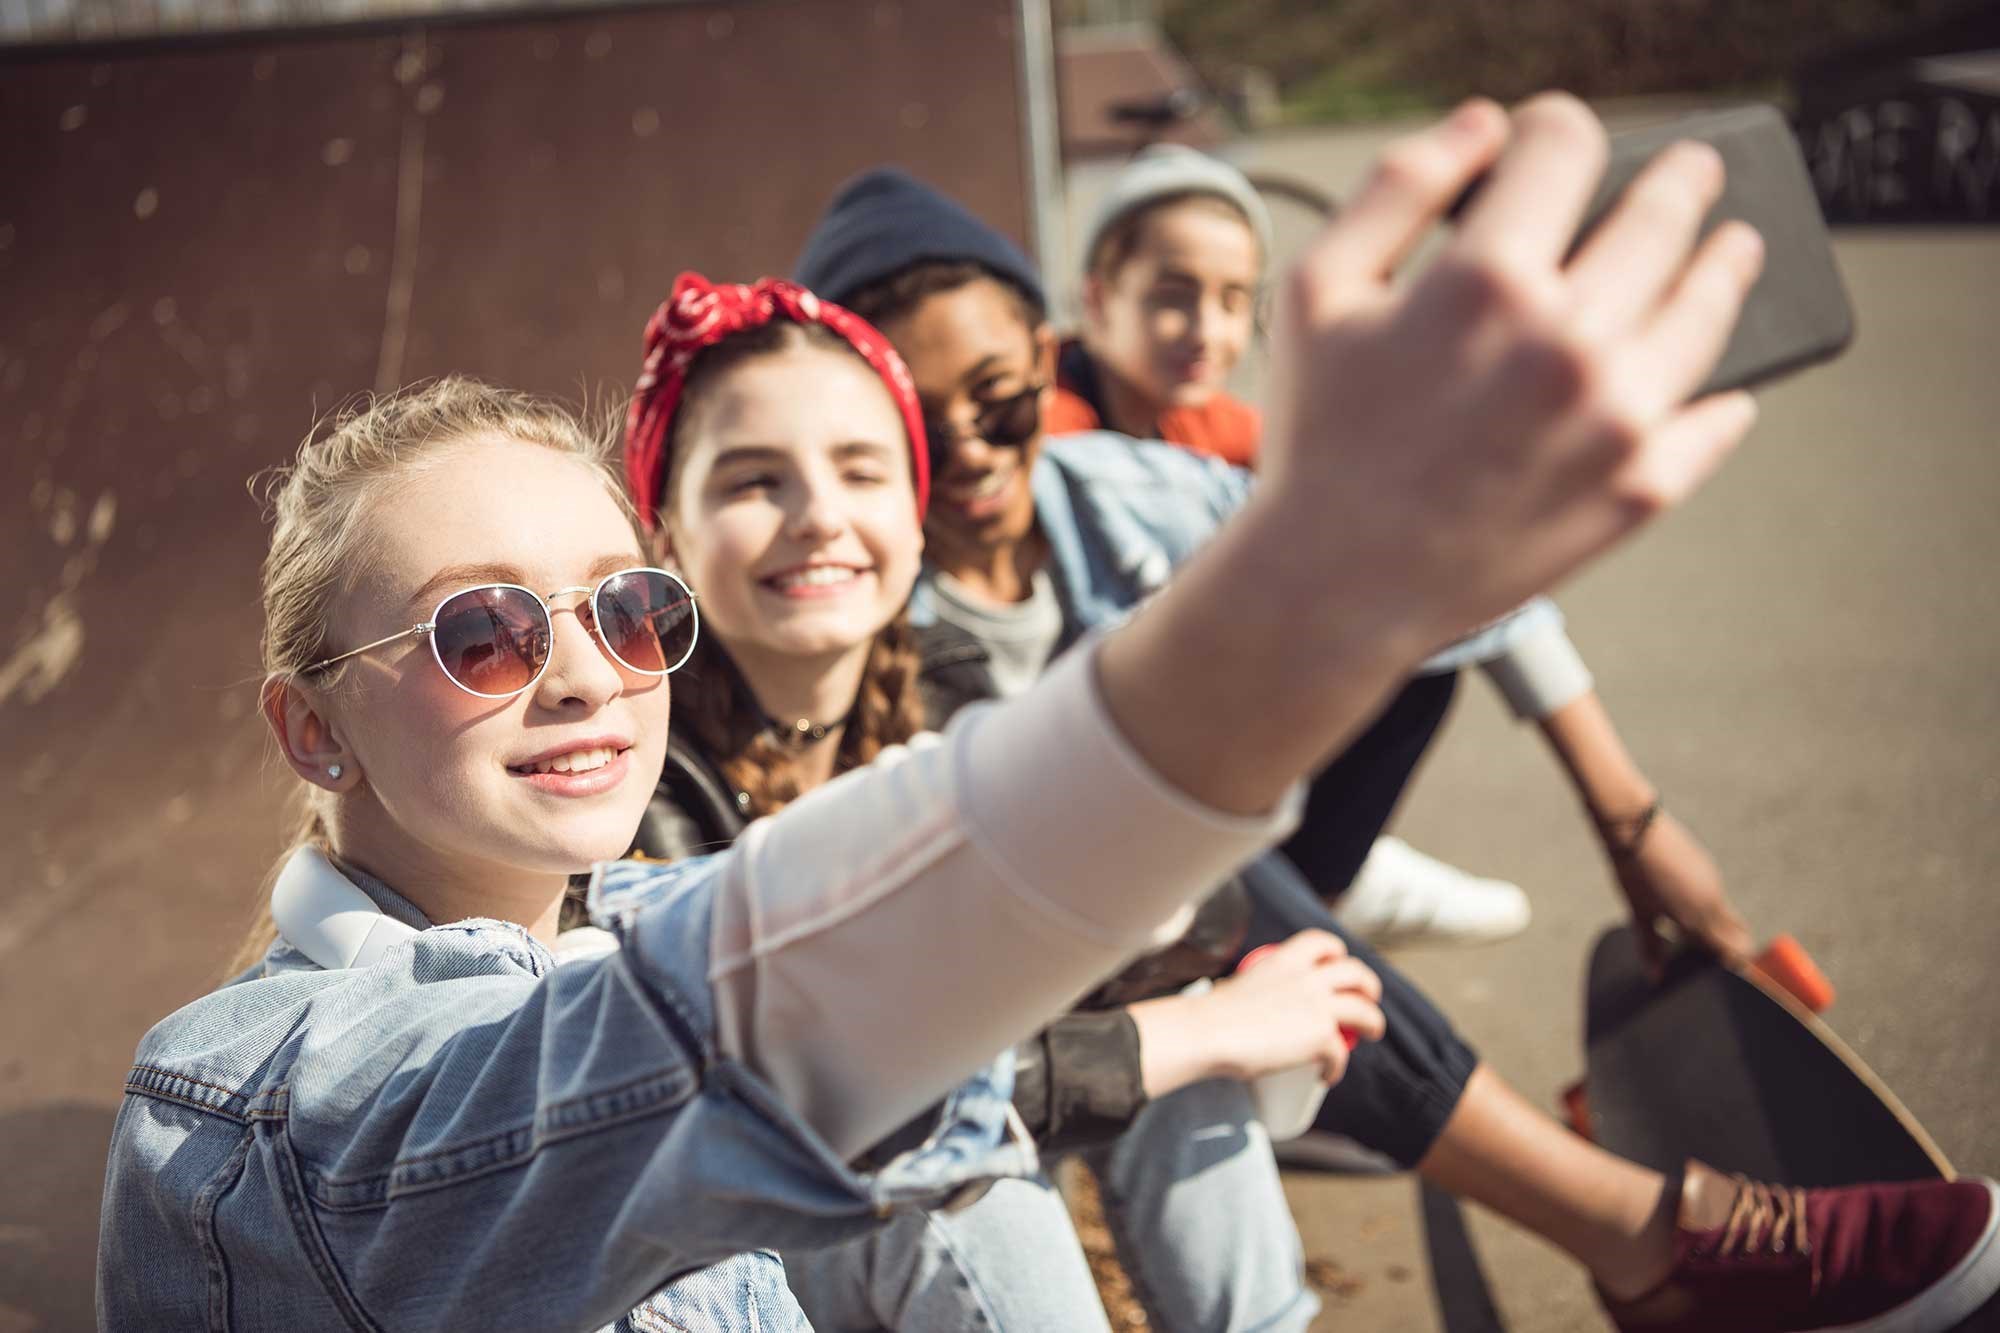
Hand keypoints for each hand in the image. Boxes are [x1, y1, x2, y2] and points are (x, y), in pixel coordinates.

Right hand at [1095, 93, 1762, 819]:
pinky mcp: (1641, 487)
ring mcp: (1616, 417)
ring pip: (1708, 308)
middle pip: (1661, 216)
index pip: (1564, 148)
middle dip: (1677, 179)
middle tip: (1692, 173)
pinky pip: (1716, 421)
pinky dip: (1727, 396)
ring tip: (1736, 249)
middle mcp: (1568, 340)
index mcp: (1487, 280)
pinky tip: (1727, 384)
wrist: (1336, 585)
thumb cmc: (1320, 436)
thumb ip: (1395, 189)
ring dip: (1728, 263)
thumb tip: (1483, 125)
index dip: (1557, 127)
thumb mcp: (1318, 290)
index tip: (1558, 137)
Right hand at [1194, 929, 1385, 1086]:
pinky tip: (1327, 1076)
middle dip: (1368, 984)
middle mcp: (1306, 977)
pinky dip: (1337, 1068)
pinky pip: (1341, 1053)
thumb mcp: (1238, 988)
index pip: (1320, 942)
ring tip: (1372, 1031)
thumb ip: (1256, 994)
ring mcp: (1318, 1005)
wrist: (1209, 1033)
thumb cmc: (1210, 1018)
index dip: (1335, 951)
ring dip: (1374, 1022)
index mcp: (1283, 961)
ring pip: (1365, 1010)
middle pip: (1354, 972)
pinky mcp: (1322, 1035)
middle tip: (1368, 997)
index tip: (1338, 961)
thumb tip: (1250, 1014)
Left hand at [1610, 808, 1754, 974]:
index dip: (1734, 965)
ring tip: (1690, 936)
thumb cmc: (1633, 872)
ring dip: (1719, 928)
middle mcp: (1714, 904)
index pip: (1735, 952)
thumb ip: (1650, 947)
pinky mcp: (1707, 868)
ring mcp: (1713, 883)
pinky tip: (1681, 906)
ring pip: (1728, 915)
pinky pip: (1716, 896)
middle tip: (1712, 960)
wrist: (1636, 827)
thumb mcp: (1640, 913)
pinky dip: (1708, 908)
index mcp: (1699, 921)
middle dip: (1732, 949)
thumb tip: (1655, 978)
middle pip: (1739, 934)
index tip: (1726, 975)